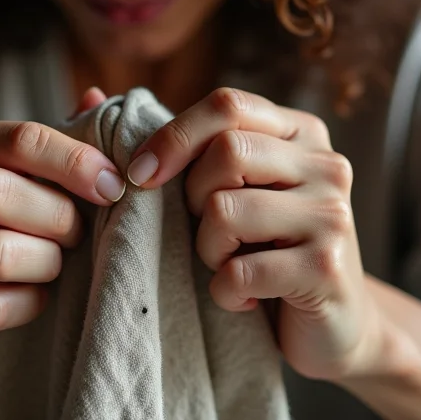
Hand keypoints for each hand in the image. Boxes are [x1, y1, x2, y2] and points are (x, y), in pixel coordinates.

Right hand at [0, 88, 120, 370]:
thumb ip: (44, 142)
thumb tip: (97, 97)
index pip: (17, 138)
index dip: (74, 160)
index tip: (111, 184)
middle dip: (57, 214)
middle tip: (78, 231)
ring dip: (46, 260)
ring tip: (53, 260)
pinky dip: (28, 302)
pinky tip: (32, 294)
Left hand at [128, 87, 384, 381]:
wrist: (334, 323)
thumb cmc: (261, 244)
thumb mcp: (225, 185)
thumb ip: (171, 142)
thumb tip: (86, 95)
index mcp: (300, 132)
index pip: (226, 104)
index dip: (173, 136)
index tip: (139, 175)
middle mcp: (325, 163)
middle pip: (225, 152)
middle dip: (193, 199)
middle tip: (207, 230)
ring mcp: (333, 213)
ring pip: (225, 209)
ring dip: (207, 249)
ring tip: (229, 263)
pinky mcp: (327, 267)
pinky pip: (239, 270)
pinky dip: (224, 290)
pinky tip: (246, 297)